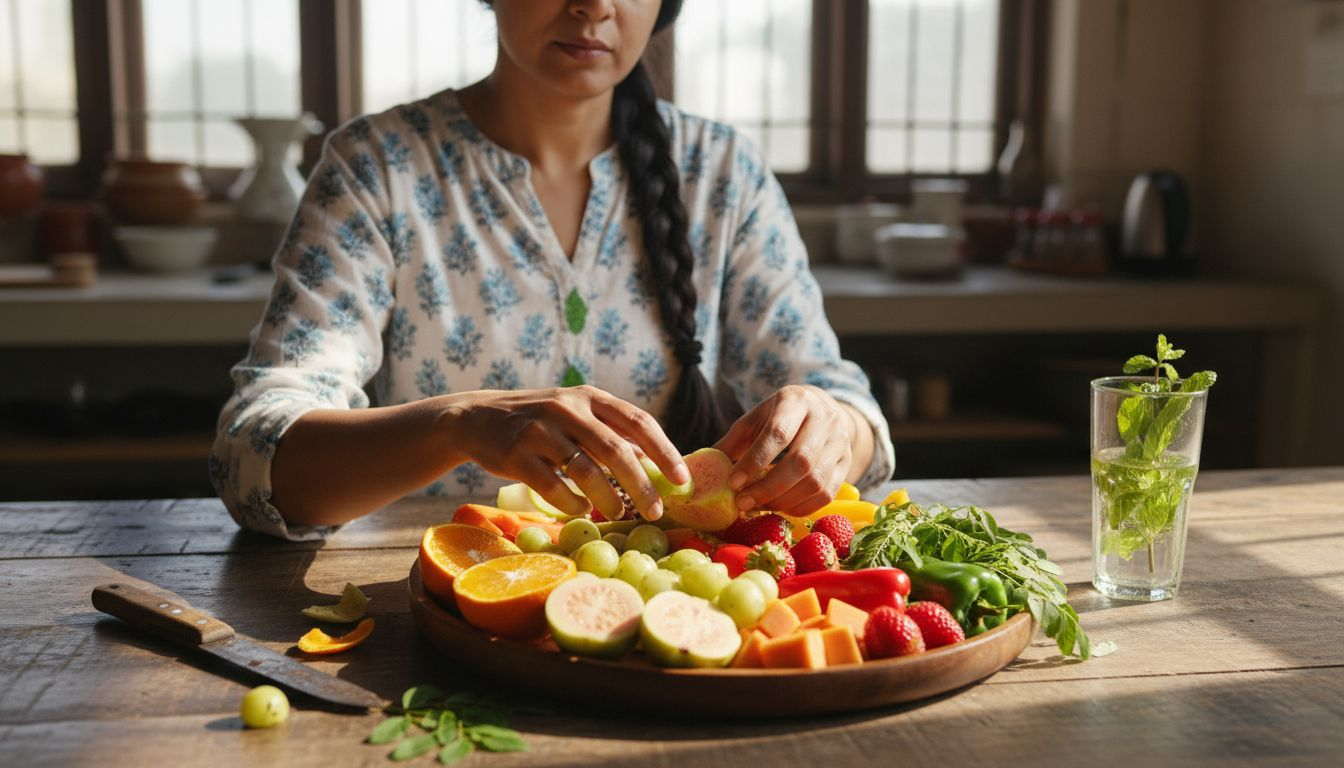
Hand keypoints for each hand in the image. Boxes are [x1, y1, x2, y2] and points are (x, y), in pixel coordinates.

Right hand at [445, 385, 689, 520]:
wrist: (477, 418)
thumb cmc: (539, 421)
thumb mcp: (576, 415)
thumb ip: (611, 433)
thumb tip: (653, 460)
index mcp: (589, 398)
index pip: (638, 421)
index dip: (664, 452)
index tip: (682, 480)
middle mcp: (567, 408)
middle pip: (616, 449)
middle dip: (641, 484)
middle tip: (656, 510)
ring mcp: (539, 430)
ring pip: (586, 469)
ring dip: (609, 497)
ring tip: (619, 512)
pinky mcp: (515, 454)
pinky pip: (553, 486)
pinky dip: (572, 503)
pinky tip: (581, 509)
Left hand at [714, 385, 852, 516]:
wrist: (823, 409)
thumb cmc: (780, 416)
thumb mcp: (756, 418)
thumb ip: (733, 441)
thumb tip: (704, 468)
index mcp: (796, 401)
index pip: (778, 433)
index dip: (755, 460)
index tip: (733, 482)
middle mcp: (824, 419)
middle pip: (800, 461)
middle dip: (768, 487)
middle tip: (743, 502)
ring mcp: (840, 443)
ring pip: (815, 481)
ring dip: (782, 501)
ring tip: (757, 506)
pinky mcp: (847, 464)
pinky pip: (825, 494)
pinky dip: (799, 507)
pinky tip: (779, 507)